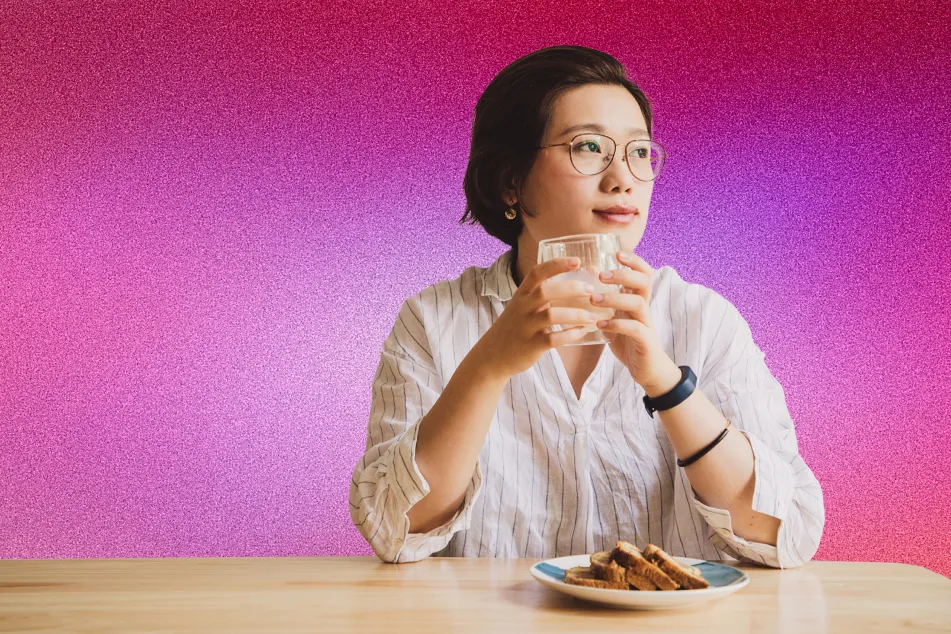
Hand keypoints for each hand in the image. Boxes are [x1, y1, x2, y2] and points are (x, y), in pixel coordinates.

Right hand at [476, 257, 599, 379]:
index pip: (537, 273)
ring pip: (552, 316)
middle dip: (572, 288)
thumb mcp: (521, 307)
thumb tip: (574, 286)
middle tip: (591, 290)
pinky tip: (582, 332)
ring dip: (576, 315)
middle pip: (546, 292)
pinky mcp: (531, 345)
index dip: (557, 265)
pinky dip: (571, 334)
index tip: (577, 261)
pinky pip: (554, 339)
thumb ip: (541, 297)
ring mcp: (526, 327)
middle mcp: (522, 308)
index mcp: (521, 295)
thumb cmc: (514, 328)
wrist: (492, 356)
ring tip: (593, 316)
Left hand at [593, 251, 680, 395]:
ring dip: (615, 298)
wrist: (647, 371)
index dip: (633, 261)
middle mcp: (644, 309)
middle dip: (623, 275)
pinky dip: (617, 324)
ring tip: (594, 299)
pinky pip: (635, 328)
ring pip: (638, 302)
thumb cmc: (629, 341)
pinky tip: (601, 325)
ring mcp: (647, 324)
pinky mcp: (646, 341)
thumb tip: (592, 269)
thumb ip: (606, 295)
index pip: (642, 273)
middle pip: (644, 282)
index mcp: (637, 300)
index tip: (616, 253)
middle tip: (601, 276)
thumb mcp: (615, 315)